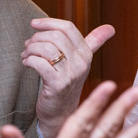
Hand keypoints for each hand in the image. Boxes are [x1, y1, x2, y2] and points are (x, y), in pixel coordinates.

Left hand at [21, 19, 115, 137]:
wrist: (61, 114)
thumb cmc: (68, 84)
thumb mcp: (82, 62)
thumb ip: (94, 43)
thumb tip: (111, 28)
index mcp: (86, 54)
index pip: (68, 28)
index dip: (49, 23)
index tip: (34, 24)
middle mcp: (82, 63)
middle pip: (56, 36)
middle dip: (37, 37)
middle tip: (28, 44)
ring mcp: (70, 74)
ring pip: (46, 48)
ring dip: (30, 49)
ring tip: (26, 54)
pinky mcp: (57, 85)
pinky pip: (39, 63)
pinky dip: (29, 60)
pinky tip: (26, 63)